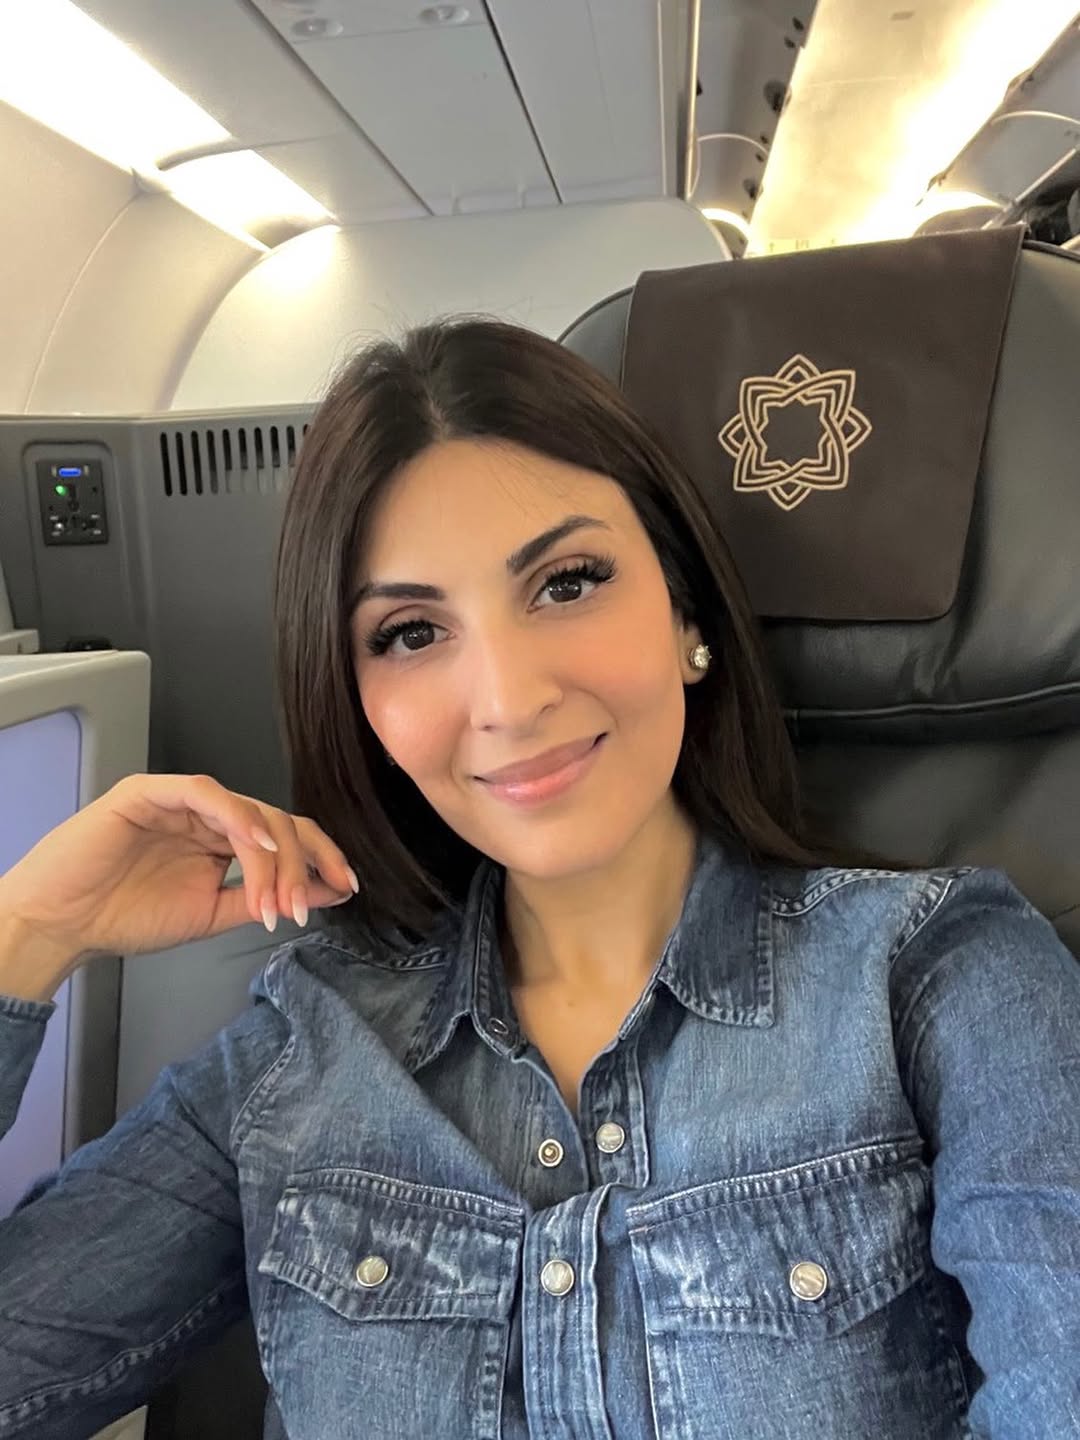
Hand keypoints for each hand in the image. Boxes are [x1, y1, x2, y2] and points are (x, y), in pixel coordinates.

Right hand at [0, 772, 357, 969]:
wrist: (62, 924)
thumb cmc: (123, 916)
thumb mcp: (211, 913)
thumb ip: (264, 898)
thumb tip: (325, 892)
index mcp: (223, 840)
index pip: (288, 835)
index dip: (321, 857)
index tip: (346, 887)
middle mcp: (209, 816)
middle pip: (279, 822)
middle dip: (299, 866)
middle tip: (296, 909)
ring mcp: (181, 801)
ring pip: (251, 810)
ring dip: (273, 857)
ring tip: (274, 900)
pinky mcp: (150, 792)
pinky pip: (206, 793)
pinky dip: (238, 817)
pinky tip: (258, 845)